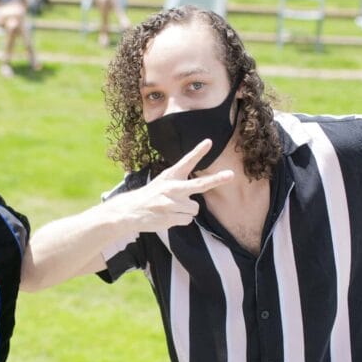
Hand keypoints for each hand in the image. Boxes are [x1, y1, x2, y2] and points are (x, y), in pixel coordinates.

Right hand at [106, 140, 233, 233]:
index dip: (198, 152)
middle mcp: (172, 188)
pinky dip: (180, 220)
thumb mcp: (162, 183)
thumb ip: (179, 183)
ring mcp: (172, 203)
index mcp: (170, 176)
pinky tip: (168, 216)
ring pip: (194, 208)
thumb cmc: (150, 196)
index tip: (209, 142)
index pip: (187, 162)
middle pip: (200, 185)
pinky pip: (188, 220)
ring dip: (186, 211)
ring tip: (171, 209)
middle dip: (217, 179)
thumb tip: (200, 189)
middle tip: (231, 174)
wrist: (130, 211)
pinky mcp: (171, 217)